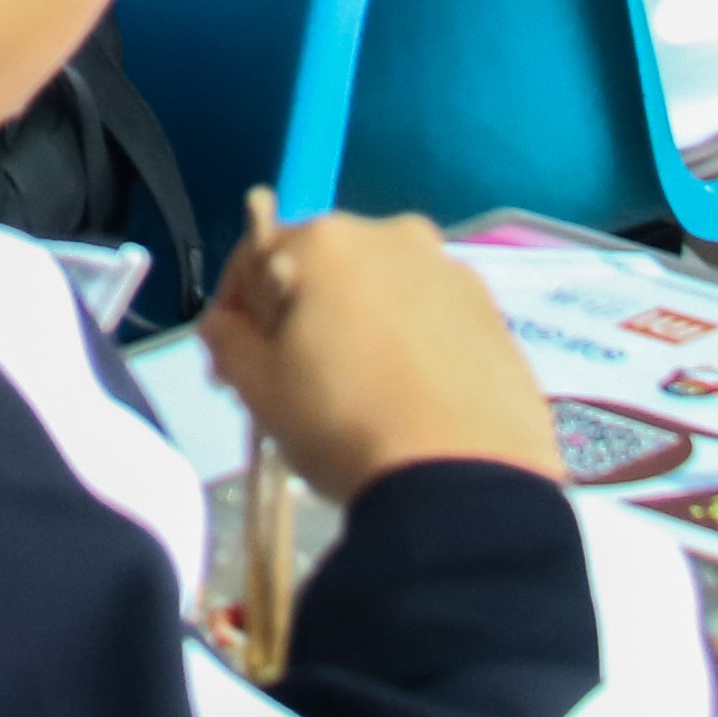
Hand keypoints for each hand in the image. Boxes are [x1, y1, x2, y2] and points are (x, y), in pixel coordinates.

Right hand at [200, 204, 557, 498]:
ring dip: (361, 324)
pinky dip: (412, 342)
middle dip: (302, 314)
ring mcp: (450, 271)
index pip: (254, 258)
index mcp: (324, 242)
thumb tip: (224, 323)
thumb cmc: (344, 425)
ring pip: (382, 290)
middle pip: (323, 268)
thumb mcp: (260, 391)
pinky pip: (431, 316)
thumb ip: (228, 342)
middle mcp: (391, 235)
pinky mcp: (493, 312)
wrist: (462, 482)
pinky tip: (411, 397)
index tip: (232, 370)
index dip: (236, 315)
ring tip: (362, 394)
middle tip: (296, 383)